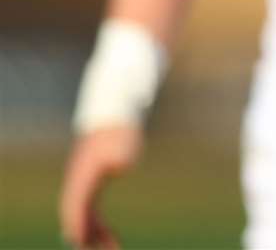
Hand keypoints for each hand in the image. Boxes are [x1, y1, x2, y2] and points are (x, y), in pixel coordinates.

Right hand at [59, 124, 142, 248]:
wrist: (114, 116)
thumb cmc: (119, 129)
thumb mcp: (122, 139)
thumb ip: (120, 151)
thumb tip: (119, 166)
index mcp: (82, 174)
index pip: (74, 203)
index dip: (75, 222)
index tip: (78, 240)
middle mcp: (78, 183)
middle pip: (75, 216)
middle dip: (84, 237)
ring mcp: (83, 185)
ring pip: (83, 218)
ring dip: (94, 236)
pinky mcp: (92, 185)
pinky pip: (91, 213)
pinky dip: (99, 227)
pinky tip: (112, 238)